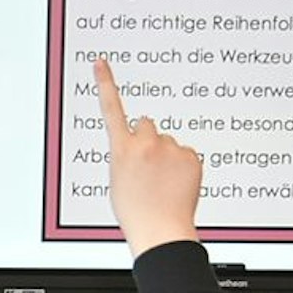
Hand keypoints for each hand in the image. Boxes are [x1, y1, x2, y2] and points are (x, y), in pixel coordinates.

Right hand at [95, 57, 200, 256]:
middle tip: (150, 166)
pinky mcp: (190, 157)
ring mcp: (170, 149)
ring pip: (169, 142)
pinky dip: (184, 167)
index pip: (110, 109)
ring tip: (164, 183)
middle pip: (147, 124)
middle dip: (149, 139)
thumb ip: (127, 156)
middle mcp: (145, 144)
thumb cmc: (136, 212)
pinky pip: (186, 154)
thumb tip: (141, 149)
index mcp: (122, 150)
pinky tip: (178, 185)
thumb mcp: (119, 181)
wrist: (160, 230)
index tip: (101, 62)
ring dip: (168, 156)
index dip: (105, 83)